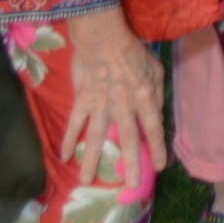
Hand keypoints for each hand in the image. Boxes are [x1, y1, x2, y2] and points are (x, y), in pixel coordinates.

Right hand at [60, 6, 166, 184]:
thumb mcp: (155, 69)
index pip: (154, 128)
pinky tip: (64, 156)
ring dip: (91, 160)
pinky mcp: (82, 100)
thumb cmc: (133, 51)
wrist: (104, 37)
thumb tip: (156, 110)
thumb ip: (156, 91)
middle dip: (131, 163)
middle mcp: (124, 106)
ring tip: (86, 180)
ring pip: (96, 138)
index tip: (160, 167)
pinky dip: (68, 140)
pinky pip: (75, 123)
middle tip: (130, 186)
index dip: (158, 148)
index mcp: (146, 97)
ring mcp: (101, 105)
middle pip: (129, 140)